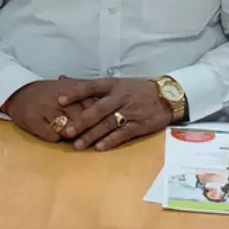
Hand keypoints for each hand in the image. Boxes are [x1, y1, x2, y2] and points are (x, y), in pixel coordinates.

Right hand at [3, 78, 115, 142]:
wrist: (17, 91)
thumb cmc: (45, 92)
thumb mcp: (65, 88)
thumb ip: (84, 93)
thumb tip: (105, 105)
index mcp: (68, 88)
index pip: (90, 104)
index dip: (98, 117)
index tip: (105, 126)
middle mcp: (56, 97)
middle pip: (80, 118)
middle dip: (87, 130)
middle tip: (93, 139)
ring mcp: (43, 108)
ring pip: (66, 128)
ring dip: (73, 136)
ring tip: (76, 140)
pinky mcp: (32, 118)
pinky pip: (51, 135)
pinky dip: (56, 139)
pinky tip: (57, 138)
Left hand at [60, 79, 174, 151]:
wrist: (167, 97)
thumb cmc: (137, 90)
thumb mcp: (117, 83)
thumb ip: (92, 87)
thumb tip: (63, 80)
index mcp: (113, 85)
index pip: (91, 87)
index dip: (75, 93)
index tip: (60, 101)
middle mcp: (120, 97)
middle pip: (98, 109)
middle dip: (82, 121)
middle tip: (67, 131)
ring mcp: (130, 111)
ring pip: (108, 124)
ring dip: (92, 135)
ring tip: (78, 145)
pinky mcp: (139, 125)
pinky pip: (123, 134)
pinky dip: (111, 141)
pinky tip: (99, 148)